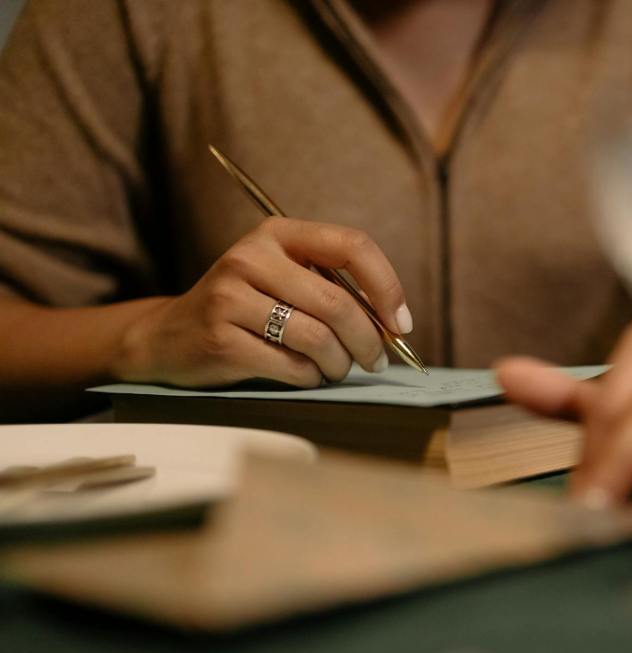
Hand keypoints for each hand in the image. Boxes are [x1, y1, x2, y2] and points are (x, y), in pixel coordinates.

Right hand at [114, 217, 412, 387]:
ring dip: (340, 363)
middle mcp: (251, 257)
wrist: (168, 336)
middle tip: (376, 361)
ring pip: (317, 338)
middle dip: (369, 340)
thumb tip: (394, 324)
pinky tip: (306, 375)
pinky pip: (292, 366)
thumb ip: (334, 289)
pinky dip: (311, 377)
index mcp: (278, 234)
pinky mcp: (221, 338)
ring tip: (337, 369)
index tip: (401, 323)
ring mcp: (231, 297)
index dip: (387, 286)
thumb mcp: (285, 280)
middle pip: (337, 302)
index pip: (352, 245)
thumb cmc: (246, 309)